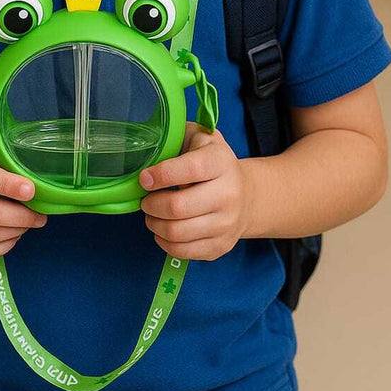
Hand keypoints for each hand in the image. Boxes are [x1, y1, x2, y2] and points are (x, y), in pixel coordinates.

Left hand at [139, 123, 251, 260]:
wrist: (247, 195)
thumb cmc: (212, 161)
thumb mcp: (199, 137)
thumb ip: (174, 138)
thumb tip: (144, 151)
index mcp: (220, 162)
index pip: (189, 170)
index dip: (161, 175)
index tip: (144, 178)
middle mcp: (228, 194)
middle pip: (178, 207)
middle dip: (151, 204)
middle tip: (145, 200)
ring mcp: (226, 224)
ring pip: (176, 232)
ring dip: (154, 224)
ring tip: (152, 214)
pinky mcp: (220, 247)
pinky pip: (182, 252)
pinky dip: (164, 241)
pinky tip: (163, 228)